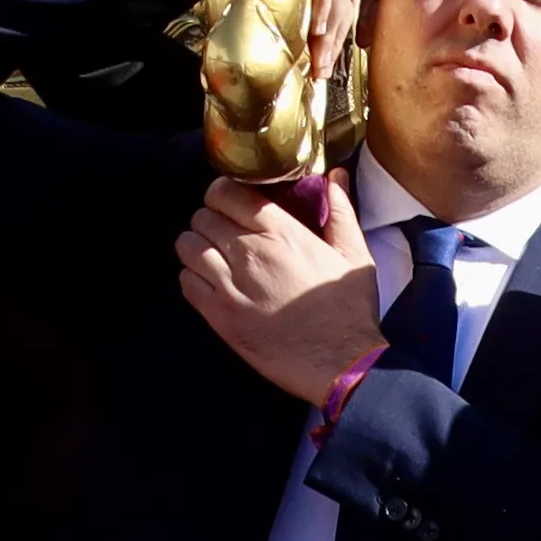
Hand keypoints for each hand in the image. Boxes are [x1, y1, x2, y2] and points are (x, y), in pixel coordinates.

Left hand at [181, 172, 389, 402]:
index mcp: (281, 231)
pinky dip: (192, 277)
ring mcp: (230, 285)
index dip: (222, 193)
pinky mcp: (219, 316)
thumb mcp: (355, 255)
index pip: (226, 192)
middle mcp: (249, 252)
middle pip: (202, 216)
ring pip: (187, 246)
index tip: (230, 203)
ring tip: (213, 256)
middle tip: (224, 232)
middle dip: (210, 219)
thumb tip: (335, 176)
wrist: (340, 364)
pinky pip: (185, 282)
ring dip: (196, 246)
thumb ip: (341, 211)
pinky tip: (210, 283)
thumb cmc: (349, 310)